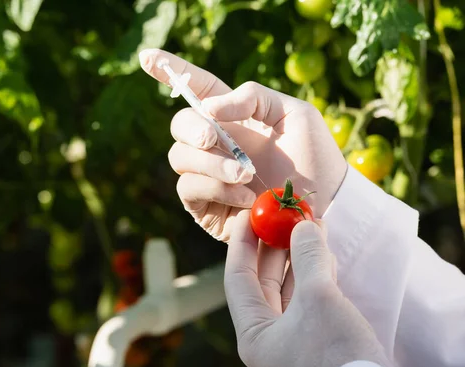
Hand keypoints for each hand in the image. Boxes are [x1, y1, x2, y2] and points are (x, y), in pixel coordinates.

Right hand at [139, 49, 346, 241]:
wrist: (325, 204)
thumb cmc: (313, 157)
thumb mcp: (293, 113)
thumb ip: (253, 97)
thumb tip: (209, 108)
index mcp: (233, 117)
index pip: (196, 89)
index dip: (170, 72)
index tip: (147, 56)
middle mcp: (215, 144)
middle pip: (179, 125)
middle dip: (192, 129)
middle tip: (213, 137)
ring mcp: (206, 175)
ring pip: (180, 158)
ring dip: (212, 164)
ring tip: (247, 175)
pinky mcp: (204, 205)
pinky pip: (189, 188)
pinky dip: (216, 189)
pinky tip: (246, 196)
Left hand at [225, 211, 393, 366]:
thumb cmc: (336, 354)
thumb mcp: (318, 298)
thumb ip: (308, 257)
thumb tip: (303, 226)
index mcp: (254, 336)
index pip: (238, 279)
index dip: (242, 244)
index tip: (249, 216)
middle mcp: (268, 342)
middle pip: (264, 284)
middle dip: (274, 249)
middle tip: (281, 218)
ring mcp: (294, 346)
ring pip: (290, 293)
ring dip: (299, 261)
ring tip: (308, 229)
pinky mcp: (319, 346)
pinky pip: (309, 304)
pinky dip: (315, 278)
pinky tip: (324, 258)